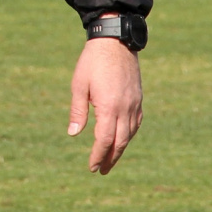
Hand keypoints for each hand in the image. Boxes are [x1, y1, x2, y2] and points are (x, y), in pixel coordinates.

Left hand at [67, 35, 142, 174]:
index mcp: (108, 107)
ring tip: (111, 159)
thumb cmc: (92, 61)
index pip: (105, 140)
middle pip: (120, 142)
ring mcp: (134, 103)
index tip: (92, 167)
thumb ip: (78, 111)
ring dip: (121, 149)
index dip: (99, 156)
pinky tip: (123, 138)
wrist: (115, 40)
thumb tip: (73, 134)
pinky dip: (130, 134)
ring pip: (130, 134)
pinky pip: (136, 123)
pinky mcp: (138, 98)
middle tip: (102, 171)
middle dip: (111, 158)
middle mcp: (125, 108)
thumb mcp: (79, 85)